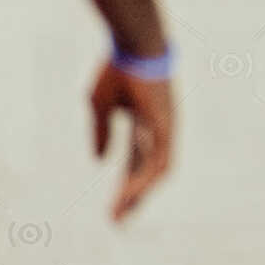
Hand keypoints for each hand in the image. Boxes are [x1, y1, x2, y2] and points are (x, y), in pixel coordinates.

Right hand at [91, 61, 174, 220]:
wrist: (133, 44)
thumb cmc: (117, 68)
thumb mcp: (101, 106)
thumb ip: (101, 133)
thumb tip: (98, 160)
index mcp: (143, 124)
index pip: (136, 162)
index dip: (124, 184)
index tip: (112, 206)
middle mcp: (158, 130)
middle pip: (148, 172)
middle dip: (133, 196)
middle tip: (118, 219)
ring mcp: (165, 129)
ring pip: (156, 171)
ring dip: (137, 194)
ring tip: (120, 214)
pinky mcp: (166, 125)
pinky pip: (158, 159)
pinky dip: (145, 179)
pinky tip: (131, 194)